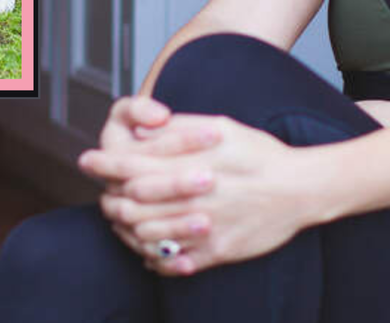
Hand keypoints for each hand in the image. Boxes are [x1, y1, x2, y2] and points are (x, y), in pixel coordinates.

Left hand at [81, 114, 311, 275]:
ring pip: (147, 236)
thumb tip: (143, 129)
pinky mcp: (216, 253)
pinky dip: (155, 256)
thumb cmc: (261, 154)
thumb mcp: (221, 127)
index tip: (88, 160)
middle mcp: (192, 200)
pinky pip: (173, 261)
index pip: (132, 166)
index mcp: (190, 166)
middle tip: (103, 193)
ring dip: (128, 228)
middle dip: (110, 198)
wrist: (300, 189)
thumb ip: (179, 128)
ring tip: (121, 220)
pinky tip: (149, 248)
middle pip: (131, 205)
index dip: (105, 163)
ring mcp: (203, 230)